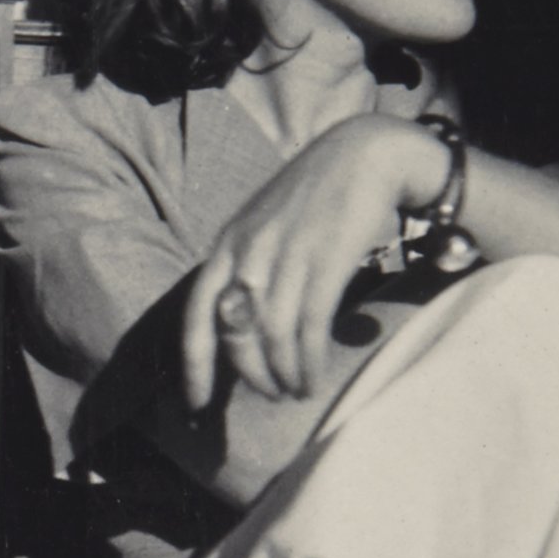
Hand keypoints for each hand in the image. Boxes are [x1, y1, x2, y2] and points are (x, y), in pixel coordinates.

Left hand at [180, 114, 441, 408]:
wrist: (362, 156)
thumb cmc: (312, 197)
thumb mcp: (262, 226)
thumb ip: (246, 268)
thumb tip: (238, 326)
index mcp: (226, 245)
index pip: (197, 314)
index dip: (195, 362)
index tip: (197, 401)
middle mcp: (248, 252)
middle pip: (237, 334)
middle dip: (252, 374)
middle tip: (270, 393)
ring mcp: (286, 256)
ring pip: (273, 337)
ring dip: (284, 374)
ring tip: (296, 390)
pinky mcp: (325, 261)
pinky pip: (309, 327)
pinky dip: (309, 361)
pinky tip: (313, 376)